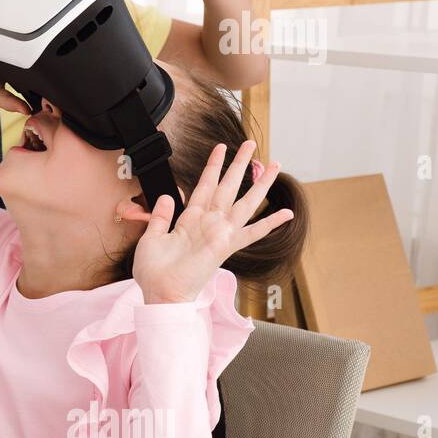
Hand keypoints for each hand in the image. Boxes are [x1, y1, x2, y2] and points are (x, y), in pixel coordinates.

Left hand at [121, 139, 293, 303]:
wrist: (160, 294)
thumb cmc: (154, 272)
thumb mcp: (151, 238)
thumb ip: (161, 217)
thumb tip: (168, 195)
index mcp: (190, 220)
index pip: (204, 185)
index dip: (213, 166)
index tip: (221, 147)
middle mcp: (208, 223)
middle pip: (227, 187)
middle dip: (239, 165)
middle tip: (251, 143)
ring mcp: (219, 234)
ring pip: (243, 202)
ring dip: (258, 183)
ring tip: (274, 164)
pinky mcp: (225, 247)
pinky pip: (251, 233)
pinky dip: (269, 223)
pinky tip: (286, 214)